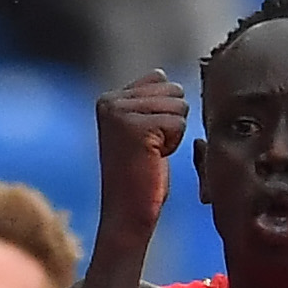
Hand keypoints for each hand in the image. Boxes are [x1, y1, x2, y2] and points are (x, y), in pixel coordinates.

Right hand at [96, 71, 187, 242]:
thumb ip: (149, 101)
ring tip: (151, 153)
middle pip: (173, 90)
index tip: (147, 138)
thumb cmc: (141, 178)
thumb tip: (163, 74)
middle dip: (172, 121)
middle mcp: (110, 100)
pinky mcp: (135, 127)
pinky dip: (174, 144)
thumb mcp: (143, 131)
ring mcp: (120, 112)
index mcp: (109, 98)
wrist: (128, 213)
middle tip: (151, 148)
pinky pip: (178, 123)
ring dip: (173, 134)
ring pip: (179, 106)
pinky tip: (154, 158)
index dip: (165, 112)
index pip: (160, 79)